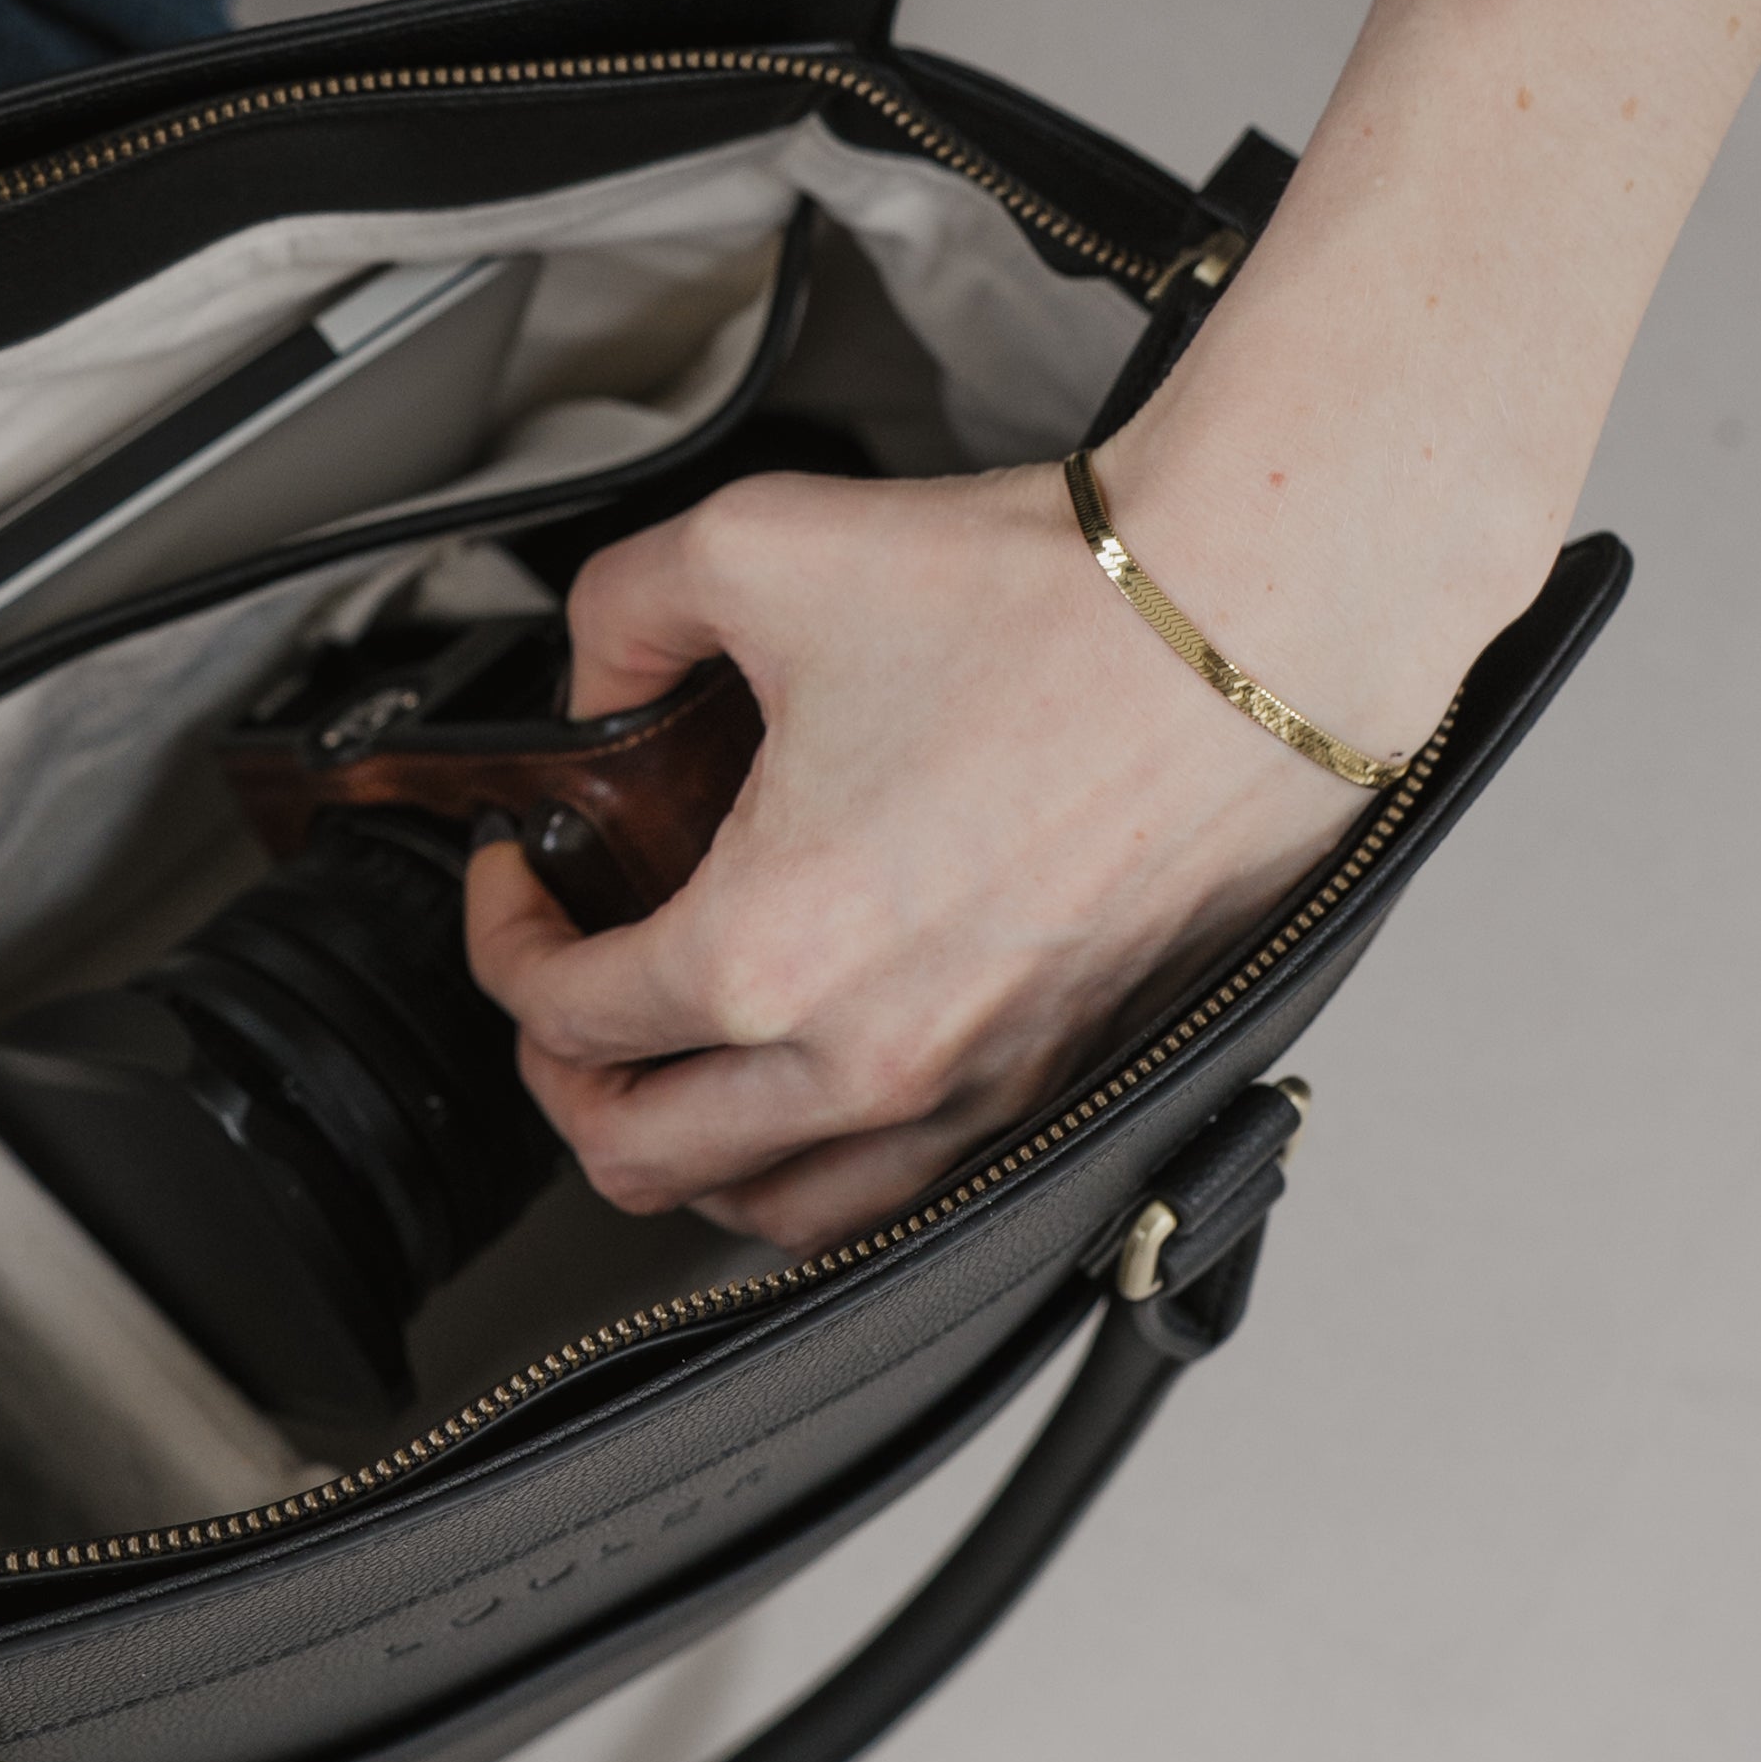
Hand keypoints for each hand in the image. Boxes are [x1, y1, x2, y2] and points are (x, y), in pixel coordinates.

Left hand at [462, 460, 1418, 1252]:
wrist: (1256, 616)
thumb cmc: (1050, 600)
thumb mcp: (752, 550)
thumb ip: (620, 615)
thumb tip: (597, 675)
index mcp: (770, 951)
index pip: (566, 1014)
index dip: (504, 937)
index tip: (525, 876)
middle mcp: (872, 1054)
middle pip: (641, 1156)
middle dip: (567, 1075)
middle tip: (564, 985)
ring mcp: (979, 1084)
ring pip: (778, 1212)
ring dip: (693, 1149)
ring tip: (672, 1061)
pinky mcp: (1064, 1074)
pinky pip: (908, 1191)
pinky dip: (827, 1166)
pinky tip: (815, 1085)